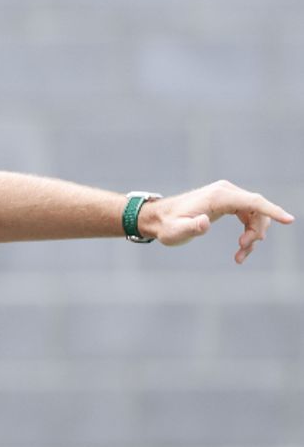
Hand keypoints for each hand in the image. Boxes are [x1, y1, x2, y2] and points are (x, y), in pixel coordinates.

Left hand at [138, 180, 293, 263]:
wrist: (158, 218)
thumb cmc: (166, 226)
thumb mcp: (175, 231)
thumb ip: (190, 228)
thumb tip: (204, 222)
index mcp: (218, 196)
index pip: (253, 201)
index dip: (272, 210)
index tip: (289, 220)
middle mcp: (226, 191)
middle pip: (258, 210)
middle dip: (257, 233)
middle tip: (242, 250)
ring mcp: (228, 196)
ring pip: (256, 215)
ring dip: (253, 236)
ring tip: (240, 255)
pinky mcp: (227, 202)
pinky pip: (249, 216)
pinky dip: (249, 233)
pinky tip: (241, 249)